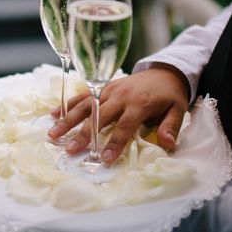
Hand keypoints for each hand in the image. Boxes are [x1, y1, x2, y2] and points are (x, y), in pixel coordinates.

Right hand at [48, 64, 189, 163]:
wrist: (163, 72)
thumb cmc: (168, 96)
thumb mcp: (178, 109)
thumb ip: (171, 127)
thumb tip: (166, 145)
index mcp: (139, 104)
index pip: (125, 126)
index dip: (114, 143)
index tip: (103, 159)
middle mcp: (121, 96)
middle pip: (99, 117)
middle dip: (84, 134)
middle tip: (70, 150)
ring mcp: (109, 90)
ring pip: (86, 105)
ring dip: (69, 119)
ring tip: (53, 134)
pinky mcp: (103, 87)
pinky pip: (83, 95)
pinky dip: (68, 104)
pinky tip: (52, 114)